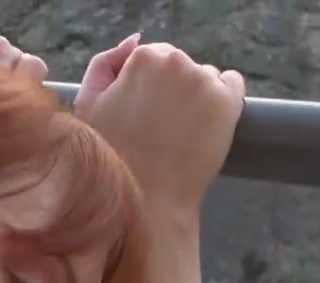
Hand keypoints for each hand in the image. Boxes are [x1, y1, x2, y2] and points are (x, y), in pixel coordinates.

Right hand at [77, 38, 244, 218]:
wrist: (148, 202)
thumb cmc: (111, 159)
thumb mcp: (87, 107)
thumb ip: (104, 65)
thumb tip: (135, 43)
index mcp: (142, 59)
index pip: (151, 57)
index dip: (144, 87)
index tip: (140, 114)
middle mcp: (176, 63)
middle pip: (179, 65)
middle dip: (172, 88)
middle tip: (159, 127)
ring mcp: (205, 82)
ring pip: (205, 77)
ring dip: (196, 96)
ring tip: (180, 133)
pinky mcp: (228, 103)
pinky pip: (233, 85)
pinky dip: (223, 101)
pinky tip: (206, 126)